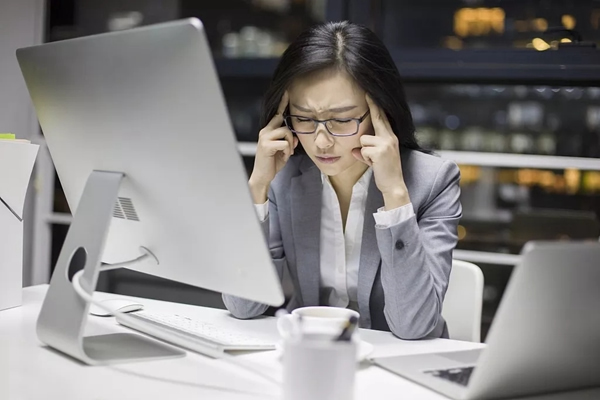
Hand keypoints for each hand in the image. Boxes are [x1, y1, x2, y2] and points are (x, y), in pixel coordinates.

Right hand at [249, 91, 297, 202]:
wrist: (262, 176)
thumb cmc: (272, 163)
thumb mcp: (283, 151)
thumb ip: (289, 141)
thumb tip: (295, 137)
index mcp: (268, 131)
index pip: (277, 115)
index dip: (282, 104)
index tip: (288, 93)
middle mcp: (265, 131)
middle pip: (283, 123)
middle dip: (290, 135)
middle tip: (290, 147)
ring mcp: (264, 137)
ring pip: (286, 132)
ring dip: (290, 144)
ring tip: (286, 154)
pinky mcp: (266, 145)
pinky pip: (285, 143)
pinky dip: (288, 151)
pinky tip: (283, 157)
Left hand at [352, 94, 409, 209]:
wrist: (394, 185)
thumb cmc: (385, 172)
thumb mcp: (374, 160)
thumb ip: (365, 152)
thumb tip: (353, 150)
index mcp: (390, 138)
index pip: (382, 119)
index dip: (376, 107)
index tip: (370, 94)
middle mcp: (390, 138)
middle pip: (377, 119)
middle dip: (372, 105)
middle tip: (366, 92)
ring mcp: (386, 143)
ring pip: (363, 140)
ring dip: (364, 152)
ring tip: (374, 161)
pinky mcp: (380, 151)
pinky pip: (362, 150)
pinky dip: (365, 159)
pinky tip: (374, 164)